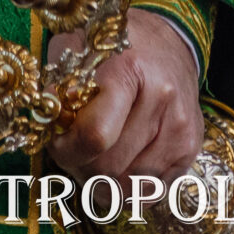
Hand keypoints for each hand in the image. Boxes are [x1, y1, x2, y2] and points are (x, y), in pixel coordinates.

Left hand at [48, 11, 203, 180]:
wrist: (166, 41)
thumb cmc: (111, 48)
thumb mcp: (74, 49)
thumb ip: (54, 87)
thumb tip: (42, 128)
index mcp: (128, 70)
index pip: (94, 136)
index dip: (66, 149)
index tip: (57, 140)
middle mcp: (161, 98)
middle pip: (109, 168)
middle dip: (81, 167)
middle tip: (74, 150)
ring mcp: (180, 126)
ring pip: (128, 186)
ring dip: (103, 181)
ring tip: (97, 154)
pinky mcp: (190, 147)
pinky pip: (150, 192)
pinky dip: (128, 187)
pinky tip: (120, 162)